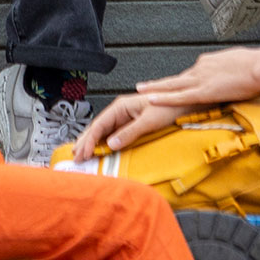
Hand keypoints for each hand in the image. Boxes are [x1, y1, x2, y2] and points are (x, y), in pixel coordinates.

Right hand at [71, 92, 186, 161]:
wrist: (183, 102)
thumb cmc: (168, 107)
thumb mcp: (149, 121)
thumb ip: (129, 132)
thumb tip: (111, 144)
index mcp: (120, 106)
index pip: (99, 124)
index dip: (89, 140)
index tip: (84, 153)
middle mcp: (120, 110)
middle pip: (97, 128)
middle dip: (85, 142)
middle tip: (76, 157)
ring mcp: (124, 117)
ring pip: (103, 132)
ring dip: (92, 143)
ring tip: (81, 154)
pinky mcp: (130, 124)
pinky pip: (112, 134)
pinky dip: (103, 143)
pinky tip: (98, 150)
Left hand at [137, 46, 259, 109]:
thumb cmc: (257, 66)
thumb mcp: (241, 62)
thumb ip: (232, 68)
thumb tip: (234, 71)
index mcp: (210, 62)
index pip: (194, 73)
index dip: (185, 81)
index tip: (177, 86)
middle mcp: (201, 68)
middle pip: (177, 78)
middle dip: (160, 83)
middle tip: (144, 85)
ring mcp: (200, 79)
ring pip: (172, 85)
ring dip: (155, 88)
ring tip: (140, 90)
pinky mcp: (202, 91)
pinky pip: (178, 96)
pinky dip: (163, 98)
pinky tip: (150, 100)